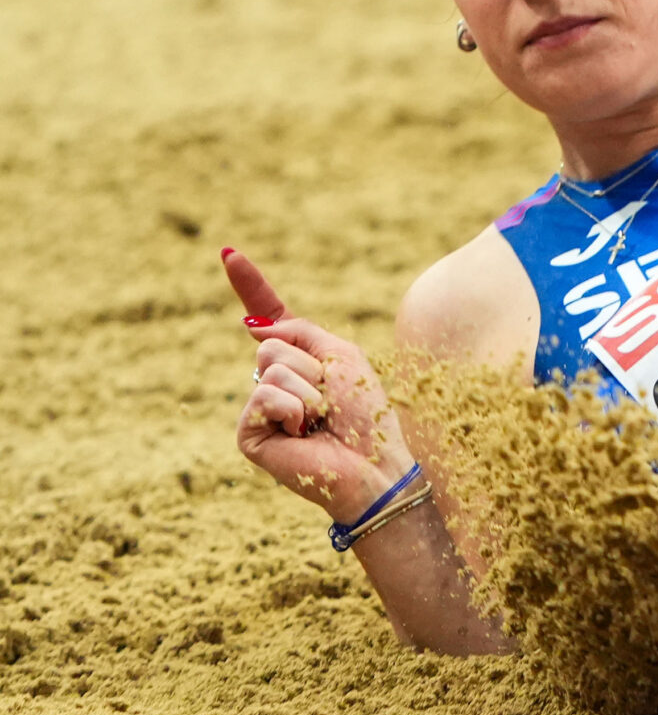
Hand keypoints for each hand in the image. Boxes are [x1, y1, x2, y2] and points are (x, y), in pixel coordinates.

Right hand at [223, 248, 414, 522]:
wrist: (373, 462)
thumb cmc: (366, 414)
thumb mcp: (342, 355)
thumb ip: (301, 331)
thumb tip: (254, 327)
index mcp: (300, 362)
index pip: (270, 318)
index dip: (250, 286)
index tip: (228, 252)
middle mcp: (274, 383)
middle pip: (274, 344)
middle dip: (311, 367)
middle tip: (330, 401)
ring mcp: (258, 408)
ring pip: (270, 367)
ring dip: (308, 391)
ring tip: (320, 420)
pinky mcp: (248, 433)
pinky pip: (265, 396)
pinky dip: (293, 409)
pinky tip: (303, 433)